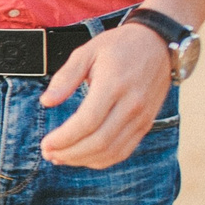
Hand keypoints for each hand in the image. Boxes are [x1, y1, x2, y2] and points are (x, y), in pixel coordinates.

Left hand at [41, 22, 171, 166]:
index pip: (88, 121)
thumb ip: (66, 77)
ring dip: (83, 160)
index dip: (64, 138)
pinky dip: (102, 160)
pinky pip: (124, 150)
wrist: (159, 44)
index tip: (46, 143)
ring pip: (111, 151)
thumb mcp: (87, 51)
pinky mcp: (146, 124)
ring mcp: (141, 117)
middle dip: (70, 153)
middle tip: (49, 153)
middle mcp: (131, 104)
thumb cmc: (119, 46)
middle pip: (99, 141)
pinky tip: (83, 157)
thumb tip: (46, 102)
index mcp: (114, 84)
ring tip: (61, 157)